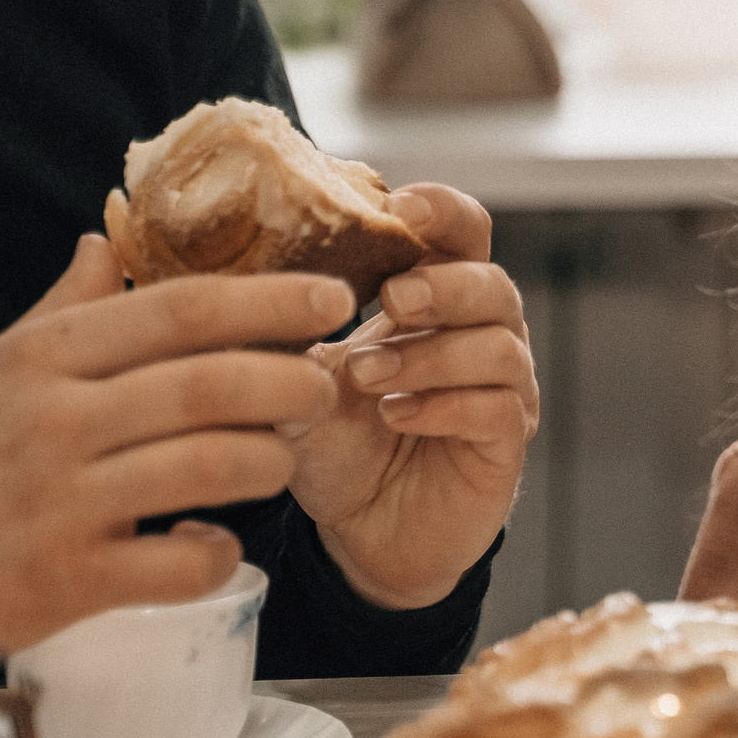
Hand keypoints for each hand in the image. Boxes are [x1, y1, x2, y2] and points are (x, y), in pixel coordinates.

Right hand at [0, 237, 350, 650]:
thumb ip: (59, 312)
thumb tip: (105, 240)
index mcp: (43, 360)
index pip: (177, 311)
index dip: (267, 301)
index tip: (332, 298)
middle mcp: (57, 422)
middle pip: (210, 386)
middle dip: (291, 383)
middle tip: (326, 387)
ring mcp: (64, 502)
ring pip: (210, 468)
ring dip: (268, 463)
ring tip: (280, 461)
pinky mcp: (68, 579)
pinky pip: (180, 564)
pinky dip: (218, 552)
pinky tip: (217, 542)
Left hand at [287, 186, 539, 608]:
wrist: (358, 531)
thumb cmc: (336, 442)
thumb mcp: (297, 375)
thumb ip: (284, 327)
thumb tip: (231, 274)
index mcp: (437, 301)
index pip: (463, 233)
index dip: (443, 211)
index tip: (401, 205)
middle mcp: (483, 336)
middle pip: (493, 284)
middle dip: (442, 286)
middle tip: (392, 300)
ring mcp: (504, 391)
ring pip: (500, 347)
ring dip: (430, 355)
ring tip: (369, 378)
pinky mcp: (507, 445)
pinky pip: (498, 409)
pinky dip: (445, 406)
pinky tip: (397, 416)